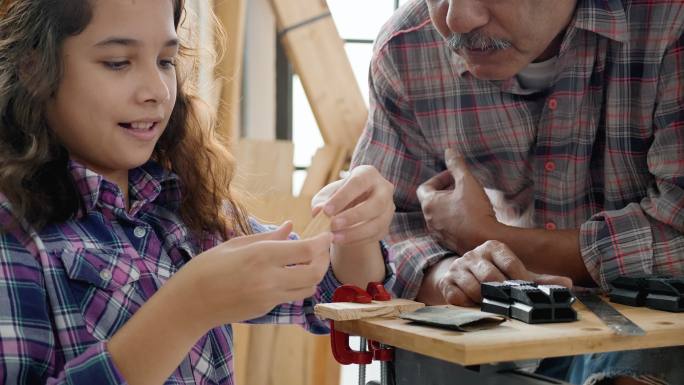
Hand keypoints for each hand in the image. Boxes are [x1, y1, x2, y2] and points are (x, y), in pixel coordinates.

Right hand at [174, 222, 332, 327]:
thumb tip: (290, 226)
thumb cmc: (207, 267)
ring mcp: (269, 297)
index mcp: (261, 255)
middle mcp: (270, 278)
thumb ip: (268, 237)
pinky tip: (290, 274)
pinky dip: (298, 285)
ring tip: (308, 261)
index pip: (306, 249)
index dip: (322, 242)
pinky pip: (292, 296)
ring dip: (314, 274)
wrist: (190, 303)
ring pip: (308, 288)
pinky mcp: (267, 309)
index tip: (327, 234)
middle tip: (322, 249)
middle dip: (324, 259)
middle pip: (315, 272)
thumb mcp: (236, 244)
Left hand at [311, 165, 394, 245]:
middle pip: (376, 203)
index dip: (343, 197)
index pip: (358, 183)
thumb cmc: (338, 196)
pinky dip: (358, 240)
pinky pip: (375, 235)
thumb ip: (322, 201)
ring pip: (378, 223)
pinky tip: (342, 241)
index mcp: (368, 174)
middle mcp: (383, 189)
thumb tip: (317, 211)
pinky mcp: (386, 225)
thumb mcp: (328, 195)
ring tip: (334, 238)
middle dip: (354, 216)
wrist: (351, 208)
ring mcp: (388, 208)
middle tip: (333, 225)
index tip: (326, 211)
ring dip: (355, 233)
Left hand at [417, 148, 496, 253]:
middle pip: (432, 200)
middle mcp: (429, 219)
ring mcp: (437, 233)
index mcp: (429, 204)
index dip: (439, 179)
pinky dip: (454, 218)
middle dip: (445, 191)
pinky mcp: (447, 242)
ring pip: (439, 214)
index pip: (425, 187)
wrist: (486, 240)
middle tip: (461, 186)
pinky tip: (470, 216)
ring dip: (450, 205)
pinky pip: (446, 226)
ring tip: (467, 200)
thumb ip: (457, 165)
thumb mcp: (467, 182)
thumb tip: (449, 151)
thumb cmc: (475, 211)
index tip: (453, 176)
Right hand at [437, 240, 572, 305]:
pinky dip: (467, 304)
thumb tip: (567, 284)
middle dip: (501, 292)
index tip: (526, 293)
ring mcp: (458, 267)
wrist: (459, 273)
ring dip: (484, 300)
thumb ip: (538, 279)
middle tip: (508, 303)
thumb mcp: (514, 272)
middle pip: (491, 276)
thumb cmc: (492, 272)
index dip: (520, 280)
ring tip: (490, 304)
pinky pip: (457, 297)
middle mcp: (474, 254)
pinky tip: (472, 304)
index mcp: (493, 247)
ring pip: (474, 288)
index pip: (511, 263)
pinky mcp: (446, 282)